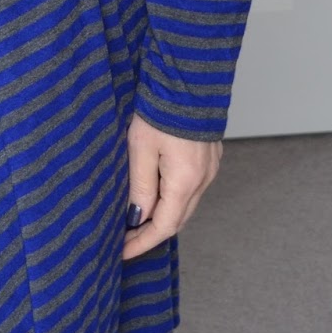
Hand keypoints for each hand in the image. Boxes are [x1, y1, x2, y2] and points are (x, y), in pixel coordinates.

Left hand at [121, 111, 221, 258]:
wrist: (188, 80)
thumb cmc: (161, 111)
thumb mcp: (140, 149)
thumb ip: (140, 187)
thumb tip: (137, 217)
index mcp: (185, 181)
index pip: (164, 227)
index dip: (142, 243)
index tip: (122, 252)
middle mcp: (202, 180)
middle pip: (177, 219)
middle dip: (150, 233)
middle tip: (125, 239)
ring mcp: (209, 169)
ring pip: (185, 204)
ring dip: (162, 215)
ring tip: (135, 218)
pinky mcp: (209, 158)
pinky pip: (191, 188)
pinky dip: (172, 198)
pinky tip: (154, 193)